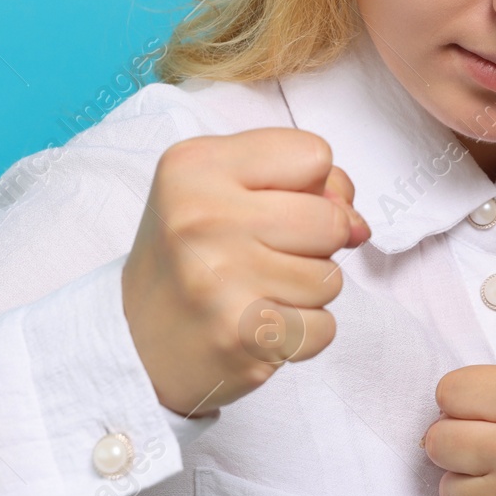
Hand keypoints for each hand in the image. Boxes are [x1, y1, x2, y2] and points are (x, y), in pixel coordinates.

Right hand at [121, 128, 369, 416]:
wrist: (136, 340)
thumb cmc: (195, 253)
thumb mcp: (227, 189)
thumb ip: (305, 185)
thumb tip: (359, 226)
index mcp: (197, 165)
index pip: (315, 155)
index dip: (310, 185)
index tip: (271, 207)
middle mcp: (203, 217)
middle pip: (331, 220)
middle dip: (315, 243)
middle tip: (265, 256)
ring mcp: (220, 279)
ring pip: (330, 279)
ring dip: (306, 291)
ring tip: (257, 291)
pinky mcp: (240, 335)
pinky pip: (324, 328)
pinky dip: (302, 333)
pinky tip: (260, 326)